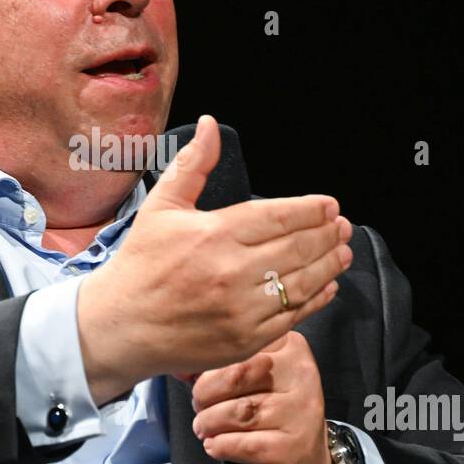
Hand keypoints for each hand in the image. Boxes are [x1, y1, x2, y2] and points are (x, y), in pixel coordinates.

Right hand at [76, 115, 353, 404]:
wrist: (121, 326)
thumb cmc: (141, 263)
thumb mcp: (161, 207)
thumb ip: (192, 164)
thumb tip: (211, 124)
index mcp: (214, 234)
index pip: (280, 216)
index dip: (312, 210)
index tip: (330, 205)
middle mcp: (232, 272)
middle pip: (299, 248)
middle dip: (328, 234)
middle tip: (342, 225)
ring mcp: (242, 310)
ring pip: (303, 282)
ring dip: (330, 264)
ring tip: (343, 251)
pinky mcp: (246, 339)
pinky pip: (294, 316)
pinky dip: (317, 298)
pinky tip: (327, 284)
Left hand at [189, 331, 340, 463]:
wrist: (307, 459)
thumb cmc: (274, 410)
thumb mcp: (256, 378)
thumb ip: (222, 365)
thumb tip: (181, 366)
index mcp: (291, 347)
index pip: (238, 346)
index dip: (207, 366)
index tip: (195, 379)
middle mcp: (301, 375)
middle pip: (235, 376)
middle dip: (204, 394)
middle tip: (199, 407)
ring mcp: (300, 412)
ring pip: (237, 412)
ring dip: (208, 423)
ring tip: (204, 427)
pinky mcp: (292, 447)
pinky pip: (242, 444)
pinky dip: (220, 445)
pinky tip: (215, 445)